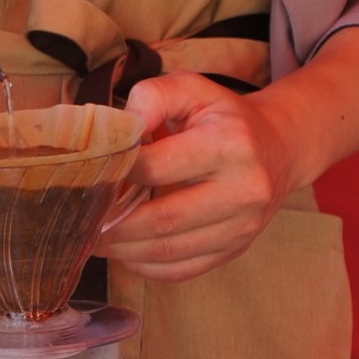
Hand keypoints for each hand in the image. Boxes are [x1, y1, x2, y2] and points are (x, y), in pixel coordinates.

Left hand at [93, 71, 295, 282]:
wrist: (277, 148)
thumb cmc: (222, 116)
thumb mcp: (191, 88)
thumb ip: (151, 97)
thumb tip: (118, 130)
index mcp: (231, 144)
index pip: (157, 167)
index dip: (117, 174)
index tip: (91, 175)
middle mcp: (244, 189)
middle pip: (162, 219)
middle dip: (113, 225)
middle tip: (80, 220)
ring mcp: (243, 226)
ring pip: (169, 251)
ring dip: (123, 251)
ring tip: (93, 239)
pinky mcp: (236, 250)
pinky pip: (182, 270)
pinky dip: (145, 267)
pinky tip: (123, 252)